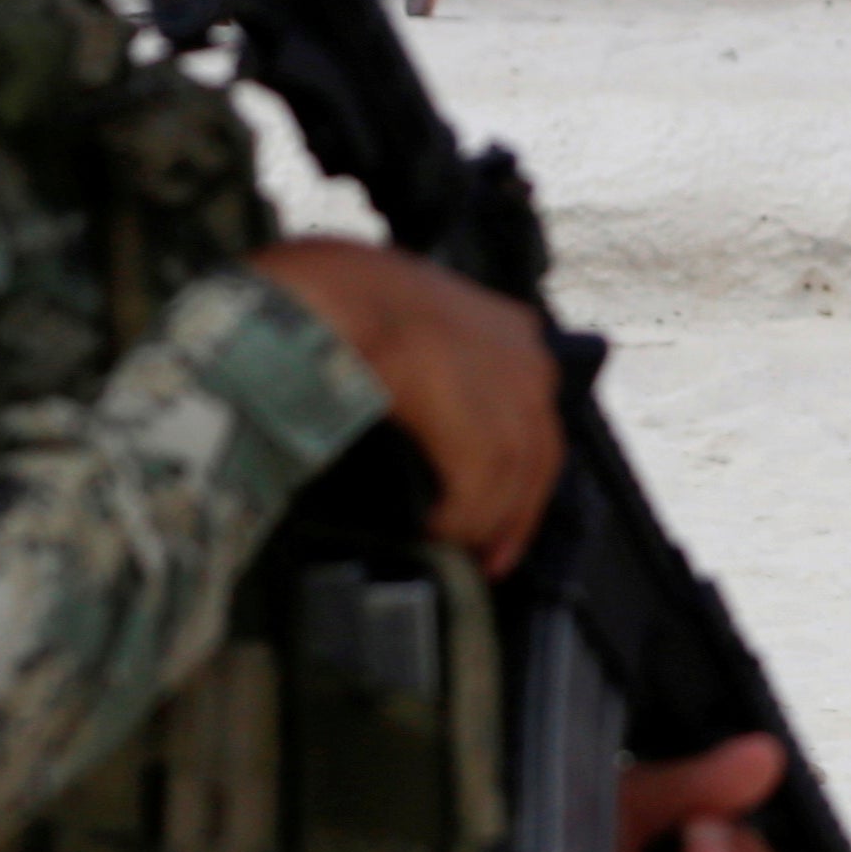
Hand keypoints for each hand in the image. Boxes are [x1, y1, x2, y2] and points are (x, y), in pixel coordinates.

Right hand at [245, 239, 564, 571]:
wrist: (314, 295)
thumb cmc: (334, 294)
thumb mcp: (406, 310)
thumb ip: (435, 357)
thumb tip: (426, 413)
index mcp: (511, 327)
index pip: (536, 415)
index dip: (520, 472)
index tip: (503, 513)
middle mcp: (525, 356)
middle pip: (537, 456)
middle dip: (511, 514)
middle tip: (486, 557)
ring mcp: (509, 387)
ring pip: (511, 480)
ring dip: (475, 521)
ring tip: (441, 541)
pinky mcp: (481, 418)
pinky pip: (479, 492)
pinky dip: (455, 519)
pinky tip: (429, 527)